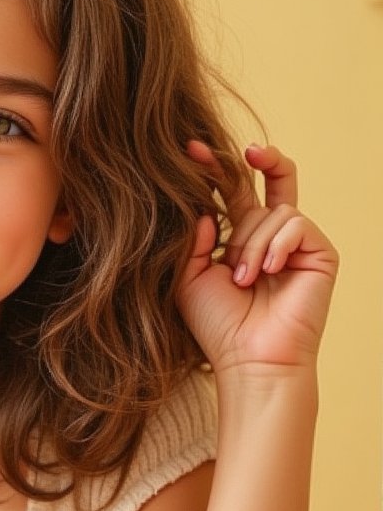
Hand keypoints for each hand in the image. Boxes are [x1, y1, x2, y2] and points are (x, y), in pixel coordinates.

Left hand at [176, 141, 338, 375]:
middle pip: (272, 179)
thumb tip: (205, 206)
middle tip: (246, 151)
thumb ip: (193, 238)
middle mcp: (273, 236)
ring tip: (244, 280)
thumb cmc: (218, 325)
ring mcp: (298, 244)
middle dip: (259, 159)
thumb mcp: (190, 276)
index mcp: (242, 238)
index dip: (216, 168)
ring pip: (274, 212)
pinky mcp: (320, 254)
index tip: (191, 151)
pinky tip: (268, 273)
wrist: (249, 359)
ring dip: (252, 244)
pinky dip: (277, 246)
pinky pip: (297, 224)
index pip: (233, 192)